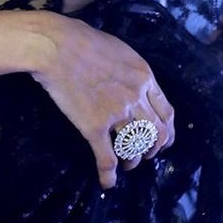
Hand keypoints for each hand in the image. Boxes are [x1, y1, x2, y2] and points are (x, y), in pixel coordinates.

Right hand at [29, 12, 174, 189]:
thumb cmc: (83, 40)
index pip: (167, 113)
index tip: (162, 140)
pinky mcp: (94, 126)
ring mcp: (116, 113)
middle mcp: (136, 97)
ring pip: (136, 147)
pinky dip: (108, 174)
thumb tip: (132, 82)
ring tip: (126, 165)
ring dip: (133, 161)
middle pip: (157, 133)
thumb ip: (131, 70)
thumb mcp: (119, 50)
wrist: (56, 46)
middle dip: (153, 149)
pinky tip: (108, 182)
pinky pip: (107, 157)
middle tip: (145, 155)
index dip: (167, 132)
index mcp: (144, 77)